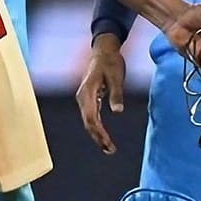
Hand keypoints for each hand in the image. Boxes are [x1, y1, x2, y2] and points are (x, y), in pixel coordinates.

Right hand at [76, 34, 125, 154]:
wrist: (104, 50)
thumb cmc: (111, 61)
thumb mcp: (116, 76)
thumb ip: (116, 94)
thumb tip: (117, 111)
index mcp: (87, 92)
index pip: (90, 118)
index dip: (98, 132)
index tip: (107, 143)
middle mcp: (82, 97)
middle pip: (88, 122)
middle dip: (98, 137)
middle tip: (110, 150)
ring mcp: (84, 98)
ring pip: (88, 121)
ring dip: (97, 134)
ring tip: (108, 148)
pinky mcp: (89, 98)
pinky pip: (91, 116)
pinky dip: (97, 127)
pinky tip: (104, 135)